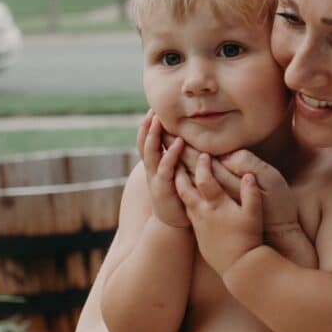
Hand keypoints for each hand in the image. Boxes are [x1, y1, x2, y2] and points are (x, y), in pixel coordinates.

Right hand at [137, 111, 190, 227]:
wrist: (175, 223)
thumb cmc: (179, 195)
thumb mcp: (177, 173)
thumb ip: (177, 157)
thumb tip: (187, 137)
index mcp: (154, 164)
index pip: (146, 140)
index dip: (147, 125)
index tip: (152, 108)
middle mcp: (151, 170)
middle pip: (143, 143)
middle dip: (147, 126)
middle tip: (152, 108)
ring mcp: (154, 179)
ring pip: (150, 153)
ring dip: (153, 136)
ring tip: (158, 120)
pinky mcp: (163, 189)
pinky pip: (165, 169)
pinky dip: (170, 155)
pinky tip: (178, 143)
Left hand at [178, 146, 300, 234]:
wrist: (239, 267)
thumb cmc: (249, 239)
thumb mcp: (254, 214)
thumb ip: (251, 192)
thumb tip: (249, 174)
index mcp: (216, 205)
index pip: (204, 179)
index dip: (203, 164)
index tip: (204, 154)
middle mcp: (203, 212)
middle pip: (184, 187)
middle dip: (180, 170)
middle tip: (176, 157)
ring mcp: (198, 223)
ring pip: (183, 200)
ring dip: (179, 184)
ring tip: (177, 172)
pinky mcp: (198, 233)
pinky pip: (187, 212)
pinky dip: (184, 200)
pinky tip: (186, 196)